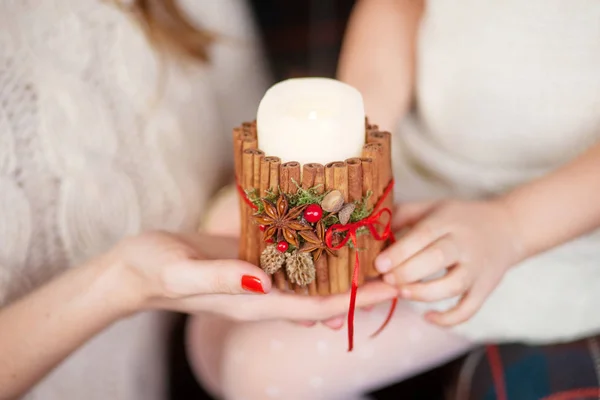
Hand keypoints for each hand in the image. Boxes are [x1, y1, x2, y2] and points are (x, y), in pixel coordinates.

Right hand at [102, 231, 397, 321]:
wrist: (137, 267)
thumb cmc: (156, 271)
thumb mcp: (184, 273)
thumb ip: (222, 278)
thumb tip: (262, 280)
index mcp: (255, 302)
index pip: (318, 308)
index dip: (357, 300)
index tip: (393, 289)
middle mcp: (265, 292)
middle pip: (324, 295)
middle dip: (362, 285)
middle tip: (399, 265)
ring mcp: (260, 275)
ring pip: (313, 276)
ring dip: (344, 266)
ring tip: (376, 247)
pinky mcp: (252, 256)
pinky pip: (292, 256)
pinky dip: (317, 248)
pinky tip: (333, 231)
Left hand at [375, 199, 524, 325]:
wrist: (507, 227)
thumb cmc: (459, 218)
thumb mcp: (432, 207)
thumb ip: (402, 215)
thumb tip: (369, 229)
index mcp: (448, 221)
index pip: (423, 235)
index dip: (400, 251)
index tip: (379, 264)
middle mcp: (465, 243)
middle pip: (437, 258)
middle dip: (407, 272)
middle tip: (386, 279)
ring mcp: (477, 268)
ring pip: (453, 285)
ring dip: (424, 293)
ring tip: (402, 293)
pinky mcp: (485, 288)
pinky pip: (469, 308)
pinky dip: (449, 319)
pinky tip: (428, 318)